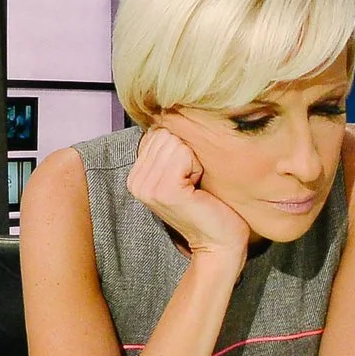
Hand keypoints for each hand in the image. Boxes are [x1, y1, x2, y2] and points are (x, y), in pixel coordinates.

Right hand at [127, 126, 248, 259]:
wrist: (219, 242)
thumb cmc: (210, 205)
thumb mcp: (183, 172)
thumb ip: (170, 149)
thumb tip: (172, 113)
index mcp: (136, 174)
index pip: (158, 131)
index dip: (182, 148)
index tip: (187, 176)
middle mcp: (135, 180)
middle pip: (166, 134)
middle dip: (189, 152)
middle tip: (193, 183)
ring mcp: (147, 186)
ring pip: (176, 142)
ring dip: (195, 160)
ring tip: (195, 186)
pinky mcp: (164, 190)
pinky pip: (185, 153)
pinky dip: (198, 167)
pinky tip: (198, 189)